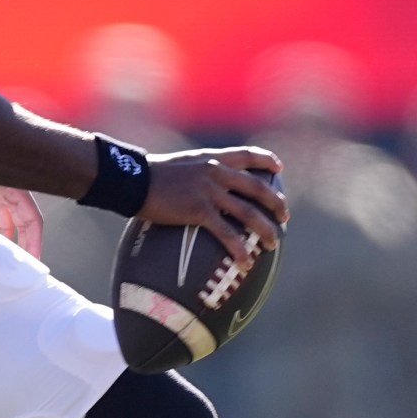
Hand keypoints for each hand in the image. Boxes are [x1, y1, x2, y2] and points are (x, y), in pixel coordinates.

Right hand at [140, 146, 287, 266]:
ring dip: (266, 229)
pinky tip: (246, 263)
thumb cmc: (149, 174)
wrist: (132, 179)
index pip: (247, 154)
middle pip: (257, 188)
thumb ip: (196, 171)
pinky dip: (240, 249)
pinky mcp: (199, 211)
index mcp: (212, 158)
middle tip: (284, 217)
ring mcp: (209, 192)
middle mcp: (216, 172)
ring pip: (248, 212)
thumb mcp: (180, 164)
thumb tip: (198, 183)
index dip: (266, 160)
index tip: (278, 168)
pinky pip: (227, 233)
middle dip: (275, 203)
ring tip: (273, 243)